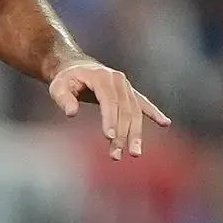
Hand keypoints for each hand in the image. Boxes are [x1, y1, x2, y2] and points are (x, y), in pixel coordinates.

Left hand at [48, 59, 170, 159]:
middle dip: (121, 134)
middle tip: (116, 155)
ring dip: (135, 133)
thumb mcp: (58, 86)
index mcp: (101, 76)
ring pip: (134, 111)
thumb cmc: (65, 79)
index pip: (108, 100)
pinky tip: (165, 123)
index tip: (109, 137)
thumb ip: (64, 99)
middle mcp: (117, 80)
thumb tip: (71, 113)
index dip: (110, 119)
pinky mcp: (130, 92)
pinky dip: (154, 113)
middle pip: (123, 110)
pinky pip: (144, 104)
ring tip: (135, 153)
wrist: (76, 67)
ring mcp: (126, 86)